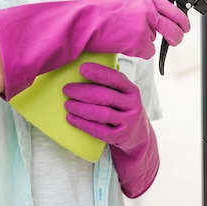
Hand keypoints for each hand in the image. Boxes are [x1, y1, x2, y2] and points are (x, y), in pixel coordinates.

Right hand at [0, 0, 190, 99]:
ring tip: (131, 40)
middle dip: (178, 35)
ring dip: (147, 42)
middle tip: (176, 39)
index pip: (172, 8)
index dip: (180, 19)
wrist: (80, 23)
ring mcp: (145, 28)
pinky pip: (146, 52)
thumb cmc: (90, 7)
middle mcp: (148, 10)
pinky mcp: (139, 44)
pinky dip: (138, 52)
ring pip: (156, 40)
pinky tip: (124, 45)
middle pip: (175, 27)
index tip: (183, 25)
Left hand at [63, 62, 158, 197]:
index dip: (99, 73)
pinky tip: (71, 118)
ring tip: (67, 104)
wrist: (139, 134)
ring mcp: (127, 122)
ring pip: (102, 114)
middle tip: (67, 89)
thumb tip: (83, 69)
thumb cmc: (123, 108)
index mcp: (132, 90)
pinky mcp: (119, 137)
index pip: (116, 79)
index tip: (82, 68)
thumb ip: (110, 82)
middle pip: (106, 97)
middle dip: (84, 92)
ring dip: (81, 108)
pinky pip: (99, 131)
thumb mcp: (123, 93)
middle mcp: (132, 105)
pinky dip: (83, 124)